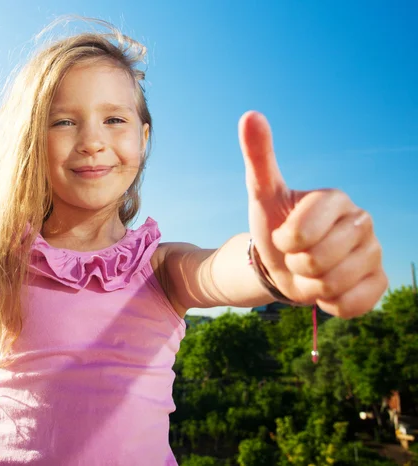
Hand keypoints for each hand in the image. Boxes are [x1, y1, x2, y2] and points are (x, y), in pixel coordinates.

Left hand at [239, 111, 387, 317]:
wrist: (285, 266)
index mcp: (336, 199)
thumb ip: (258, 156)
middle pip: (318, 260)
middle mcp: (363, 222)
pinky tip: (326, 288)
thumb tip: (250, 115)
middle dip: (295, 264)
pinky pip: (353, 304)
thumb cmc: (274, 227)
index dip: (285, 241)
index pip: (302, 232)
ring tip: (309, 271)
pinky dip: (330, 303)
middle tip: (295, 255)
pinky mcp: (378, 282)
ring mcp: (374, 253)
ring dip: (310, 285)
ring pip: (333, 284)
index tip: (283, 236)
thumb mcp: (262, 193)